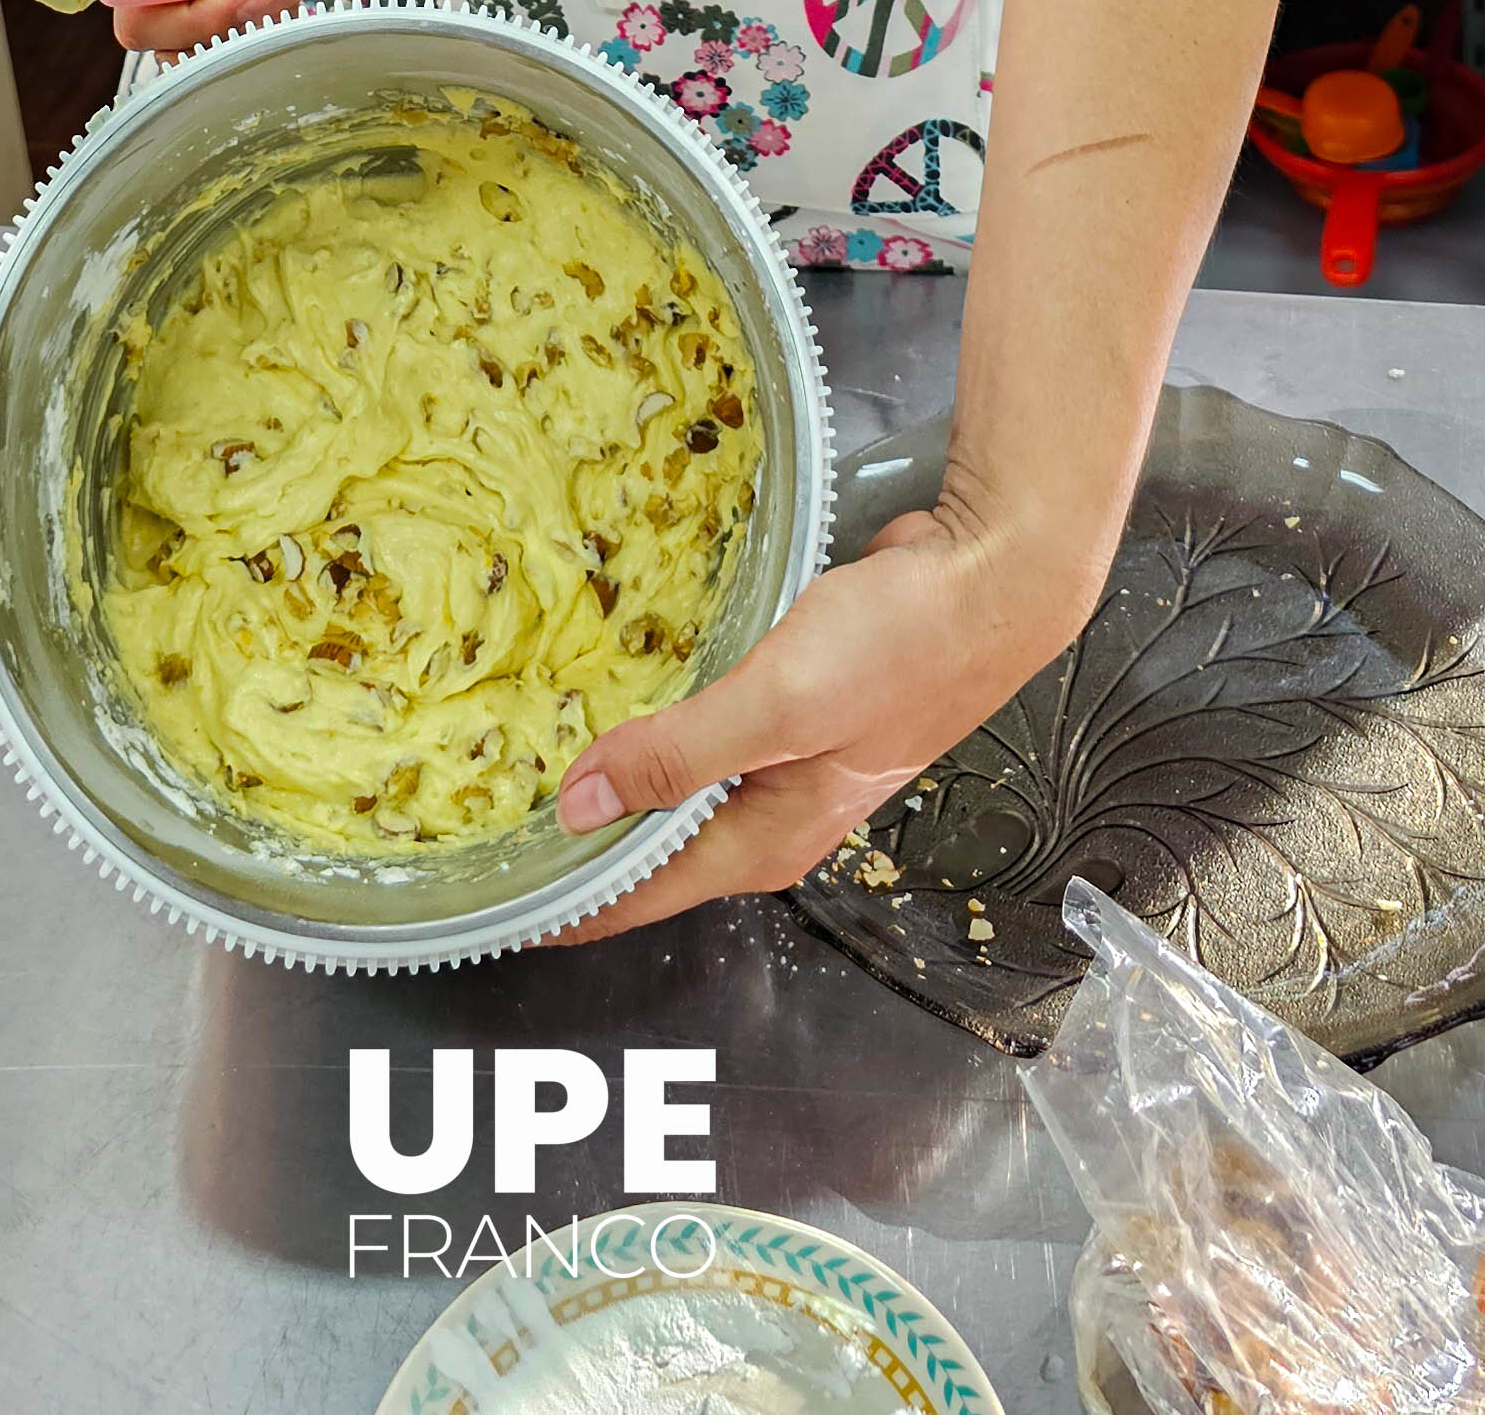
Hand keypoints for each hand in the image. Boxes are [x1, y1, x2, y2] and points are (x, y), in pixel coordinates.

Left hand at [550, 505, 1095, 938]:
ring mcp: (788, 761)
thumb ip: (678, 756)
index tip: (497, 904)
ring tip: (537, 755)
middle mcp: (773, 814)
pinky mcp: (796, 708)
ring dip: (617, 774)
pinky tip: (623, 691)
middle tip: (494, 818)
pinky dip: (660, 723)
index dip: (571, 902)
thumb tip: (578, 806)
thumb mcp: (778, 704)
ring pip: (681, 786)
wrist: (990, 580)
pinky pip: (708, 730)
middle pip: (656, 846)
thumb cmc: (900, 647)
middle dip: (580, 842)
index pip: (644, 894)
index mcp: (766, 837)